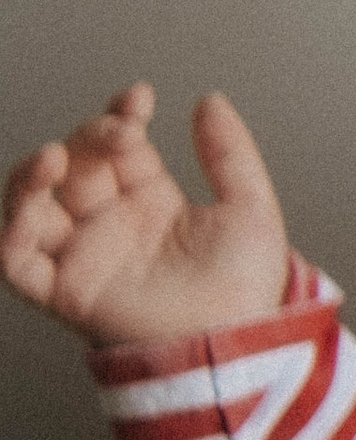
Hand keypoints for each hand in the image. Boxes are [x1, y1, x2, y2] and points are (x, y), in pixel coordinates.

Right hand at [1, 82, 289, 346]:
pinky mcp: (67, 293)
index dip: (118, 117)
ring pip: (31, 208)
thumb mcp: (248, 207)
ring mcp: (85, 257)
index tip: (138, 98)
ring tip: (54, 158)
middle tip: (121, 131)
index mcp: (149, 202)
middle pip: (74, 166)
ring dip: (31, 177)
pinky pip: (18, 264)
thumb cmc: (246, 289)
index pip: (115, 147)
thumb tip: (209, 101)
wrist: (238, 341)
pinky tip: (30, 211)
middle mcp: (110, 225)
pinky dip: (12, 236)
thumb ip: (229, 153)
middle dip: (89, 138)